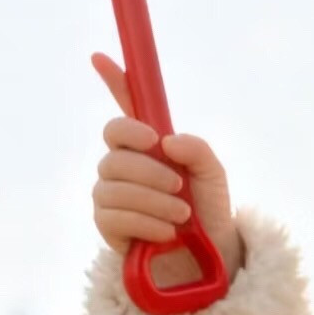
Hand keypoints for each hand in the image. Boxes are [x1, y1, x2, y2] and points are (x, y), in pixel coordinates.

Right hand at [90, 52, 243, 284]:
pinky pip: (113, 214)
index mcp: (149, 144)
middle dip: (147, 166)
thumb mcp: (213, 175)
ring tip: (182, 214)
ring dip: (152, 199)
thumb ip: (197, 150)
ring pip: (113, 184)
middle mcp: (123, 163)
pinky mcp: (107, 225)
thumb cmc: (209, 211)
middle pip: (114, 147)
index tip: (101, 57)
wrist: (209, 257)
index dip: (114, 80)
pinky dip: (145, 221)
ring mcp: (111, 193)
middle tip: (177, 183)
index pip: (127, 105)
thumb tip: (167, 141)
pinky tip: (167, 231)